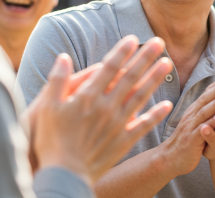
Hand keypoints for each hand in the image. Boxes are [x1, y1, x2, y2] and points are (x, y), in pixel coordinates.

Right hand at [27, 36, 173, 185]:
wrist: (63, 175)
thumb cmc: (51, 141)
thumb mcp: (46, 108)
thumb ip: (56, 80)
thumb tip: (63, 57)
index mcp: (87, 97)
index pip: (109, 68)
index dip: (121, 52)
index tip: (133, 38)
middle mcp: (106, 107)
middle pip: (129, 77)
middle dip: (145, 58)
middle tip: (159, 42)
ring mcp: (117, 124)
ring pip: (140, 96)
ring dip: (154, 79)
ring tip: (167, 63)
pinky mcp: (123, 141)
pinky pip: (143, 125)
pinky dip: (156, 115)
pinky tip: (167, 105)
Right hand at [157, 71, 214, 175]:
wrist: (170, 158)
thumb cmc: (187, 138)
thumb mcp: (195, 121)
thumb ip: (205, 110)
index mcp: (194, 110)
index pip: (207, 93)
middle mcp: (192, 115)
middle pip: (206, 99)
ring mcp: (191, 126)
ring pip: (205, 112)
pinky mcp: (191, 140)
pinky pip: (202, 130)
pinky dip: (211, 123)